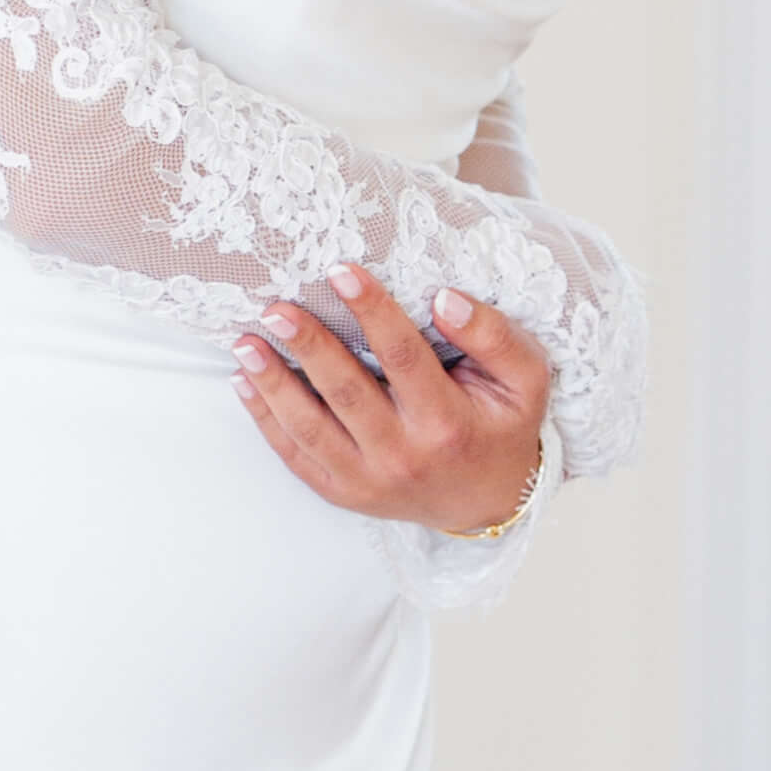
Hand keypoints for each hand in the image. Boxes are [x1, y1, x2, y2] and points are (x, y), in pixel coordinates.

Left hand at [237, 274, 555, 542]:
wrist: (487, 500)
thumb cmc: (503, 425)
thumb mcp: (525, 379)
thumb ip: (493, 336)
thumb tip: (443, 300)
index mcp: (447, 423)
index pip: (403, 357)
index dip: (372, 311)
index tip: (340, 271)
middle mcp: (403, 456)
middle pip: (346, 393)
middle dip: (307, 347)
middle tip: (275, 308)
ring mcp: (367, 480)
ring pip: (309, 429)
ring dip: (272, 384)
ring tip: (246, 342)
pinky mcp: (343, 492)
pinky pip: (296, 456)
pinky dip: (265, 420)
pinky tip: (245, 383)